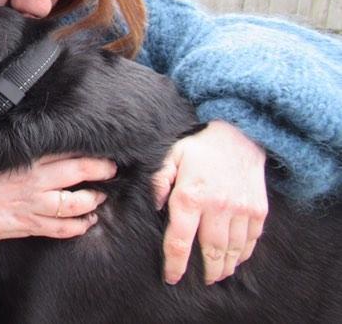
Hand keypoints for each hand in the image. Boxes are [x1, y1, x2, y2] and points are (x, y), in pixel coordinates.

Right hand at [0, 154, 115, 254]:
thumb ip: (27, 154)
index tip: (101, 148)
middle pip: (76, 171)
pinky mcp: (30, 224)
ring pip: (73, 202)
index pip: (64, 151)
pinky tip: (87, 223)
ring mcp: (34, 204)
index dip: (87, 151)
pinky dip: (77, 227)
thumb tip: (50, 147)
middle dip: (99, 170)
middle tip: (112, 169)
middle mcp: (35, 180)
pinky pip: (60, 228)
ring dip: (91, 201)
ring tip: (101, 198)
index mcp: (27, 160)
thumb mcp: (3, 158)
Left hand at [153, 120, 267, 284]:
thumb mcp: (172, 155)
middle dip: (204, 271)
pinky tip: (235, 258)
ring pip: (231, 251)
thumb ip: (158, 180)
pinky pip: (251, 241)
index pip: (179, 241)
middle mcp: (217, 207)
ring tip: (217, 274)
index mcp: (190, 196)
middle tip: (199, 280)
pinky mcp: (258, 210)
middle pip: (209, 252)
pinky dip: (243, 254)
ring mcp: (241, 210)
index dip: (174, 264)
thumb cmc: (201, 145)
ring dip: (224, 267)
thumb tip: (153, 205)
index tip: (171, 277)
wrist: (242, 132)